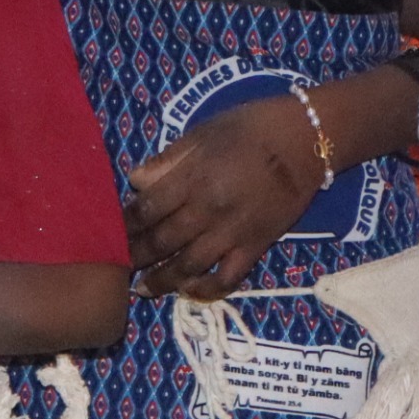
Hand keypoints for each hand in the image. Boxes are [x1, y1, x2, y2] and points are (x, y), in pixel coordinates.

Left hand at [125, 96, 323, 300]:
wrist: (309, 138)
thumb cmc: (252, 126)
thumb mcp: (203, 132)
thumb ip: (168, 160)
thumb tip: (135, 182)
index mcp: (193, 179)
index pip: (147, 210)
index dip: (125, 224)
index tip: (110, 231)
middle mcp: (208, 210)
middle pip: (161, 242)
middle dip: (135, 256)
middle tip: (116, 267)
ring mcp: (232, 232)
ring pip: (188, 266)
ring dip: (161, 281)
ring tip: (142, 290)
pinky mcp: (256, 246)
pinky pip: (227, 277)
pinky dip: (205, 290)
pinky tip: (189, 292)